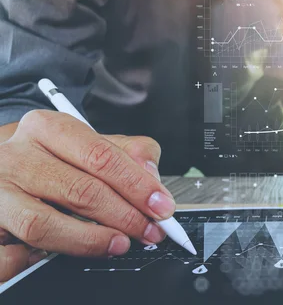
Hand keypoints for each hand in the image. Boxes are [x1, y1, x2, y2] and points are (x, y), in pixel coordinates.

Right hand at [0, 110, 174, 281]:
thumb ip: (128, 152)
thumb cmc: (54, 156)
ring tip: (119, 244)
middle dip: (125, 216)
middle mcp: (17, 156)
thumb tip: (151, 176)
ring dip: (90, 240)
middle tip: (149, 231)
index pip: (101, 156)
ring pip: (44, 224)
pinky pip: (10, 254)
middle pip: (80, 191)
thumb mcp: (91, 142)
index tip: (162, 206)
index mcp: (48, 128)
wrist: (4, 166)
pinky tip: (61, 254)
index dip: (138, 185)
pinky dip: (36, 259)